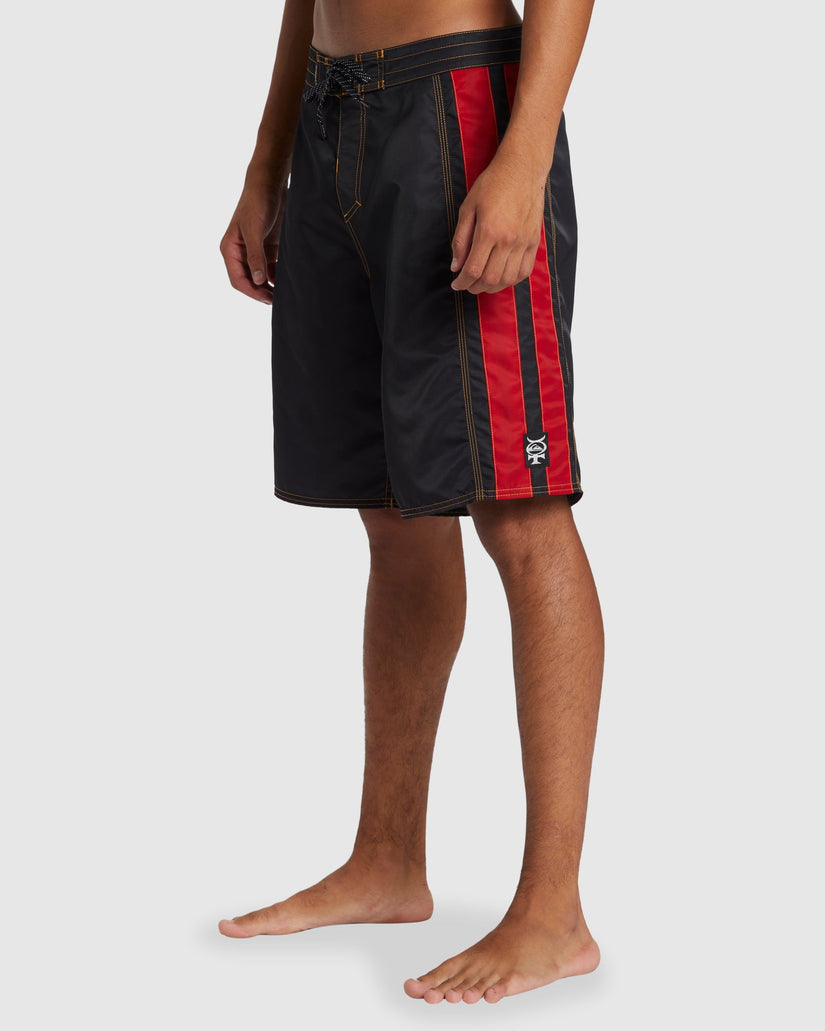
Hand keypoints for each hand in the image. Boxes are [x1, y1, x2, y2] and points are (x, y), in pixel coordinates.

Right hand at [220, 175, 287, 303]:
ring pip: (261, 276)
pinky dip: (278, 275)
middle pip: (249, 280)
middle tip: (278, 301)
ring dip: (271, 286)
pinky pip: (272, 267)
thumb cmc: (257, 202)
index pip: (237, 279)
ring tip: (285, 294)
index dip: (251, 292)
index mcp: (230, 249)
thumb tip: (257, 280)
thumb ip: (255, 256)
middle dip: (261, 292)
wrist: (269, 183)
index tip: (267, 299)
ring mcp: (254, 250)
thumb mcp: (254, 230)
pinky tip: (288, 281)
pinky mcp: (268, 247)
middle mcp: (240, 252)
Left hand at [450, 155, 546, 293]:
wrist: (522, 169)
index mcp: (489, 231)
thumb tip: (456, 266)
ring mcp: (523, 242)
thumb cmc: (493, 184)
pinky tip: (501, 277)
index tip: (456, 284)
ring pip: (507, 279)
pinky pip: (524, 271)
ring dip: (492, 287)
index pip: (473, 269)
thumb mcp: (468, 208)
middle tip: (466, 284)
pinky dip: (511, 280)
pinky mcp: (533, 241)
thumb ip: (460, 239)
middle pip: (490, 279)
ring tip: (482, 283)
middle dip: (474, 287)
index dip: (462, 282)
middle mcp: (508, 240)